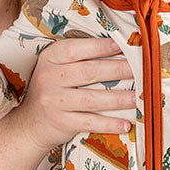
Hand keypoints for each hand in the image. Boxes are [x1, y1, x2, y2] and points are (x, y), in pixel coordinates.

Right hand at [7, 37, 134, 152]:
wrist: (29, 125)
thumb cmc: (52, 91)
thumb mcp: (56, 69)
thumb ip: (79, 58)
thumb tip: (118, 49)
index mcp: (50, 58)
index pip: (77, 49)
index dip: (101, 46)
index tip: (123, 44)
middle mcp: (49, 77)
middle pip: (89, 71)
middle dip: (119, 69)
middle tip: (141, 69)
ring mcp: (54, 101)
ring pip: (92, 98)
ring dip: (119, 98)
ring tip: (139, 97)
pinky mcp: (61, 122)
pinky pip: (90, 122)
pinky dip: (109, 124)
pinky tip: (125, 124)